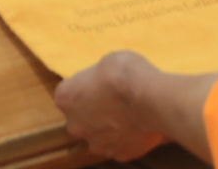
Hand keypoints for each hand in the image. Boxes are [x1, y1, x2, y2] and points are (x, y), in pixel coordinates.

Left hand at [54, 52, 169, 162]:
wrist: (151, 99)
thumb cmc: (124, 73)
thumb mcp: (105, 62)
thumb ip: (96, 79)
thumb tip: (101, 85)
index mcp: (65, 98)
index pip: (66, 94)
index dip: (82, 89)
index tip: (96, 85)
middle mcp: (75, 125)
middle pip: (80, 119)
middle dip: (92, 113)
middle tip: (112, 101)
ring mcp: (97, 144)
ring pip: (98, 136)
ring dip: (108, 128)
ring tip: (128, 115)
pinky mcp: (119, 155)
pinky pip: (119, 146)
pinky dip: (126, 139)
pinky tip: (138, 127)